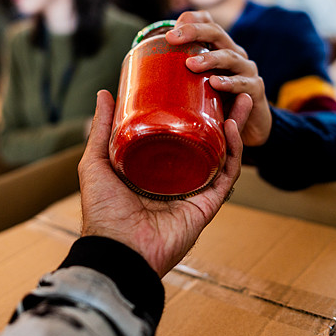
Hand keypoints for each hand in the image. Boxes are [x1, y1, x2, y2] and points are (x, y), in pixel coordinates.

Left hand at [79, 89, 251, 276]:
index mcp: (152, 169)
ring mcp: (194, 190)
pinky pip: (226, 174)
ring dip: (234, 126)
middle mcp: (176, 178)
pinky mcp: (208, 203)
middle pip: (204, 140)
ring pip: (222, 153)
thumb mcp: (95, 162)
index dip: (190, 112)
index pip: (177, 134)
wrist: (118, 249)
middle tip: (225, 88)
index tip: (196, 86)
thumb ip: (102, 130)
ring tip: (239, 99)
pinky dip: (234, 151)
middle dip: (219, 115)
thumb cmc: (103, 211)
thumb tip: (104, 93)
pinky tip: (232, 127)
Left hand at [167, 10, 271, 146]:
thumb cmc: (216, 104)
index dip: (191, 20)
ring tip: (191, 64)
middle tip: (173, 38)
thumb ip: (175, 80)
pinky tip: (216, 83)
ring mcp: (246, 70)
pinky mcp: (255, 90)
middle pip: (217, 32)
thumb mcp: (195, 89)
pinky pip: (244, 83)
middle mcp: (233, 53)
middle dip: (195, 32)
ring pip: (230, 56)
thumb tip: (134, 79)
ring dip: (210, 58)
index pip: (207, 22)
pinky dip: (230, 83)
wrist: (249, 128)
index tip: (170, 30)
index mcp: (218, 47)